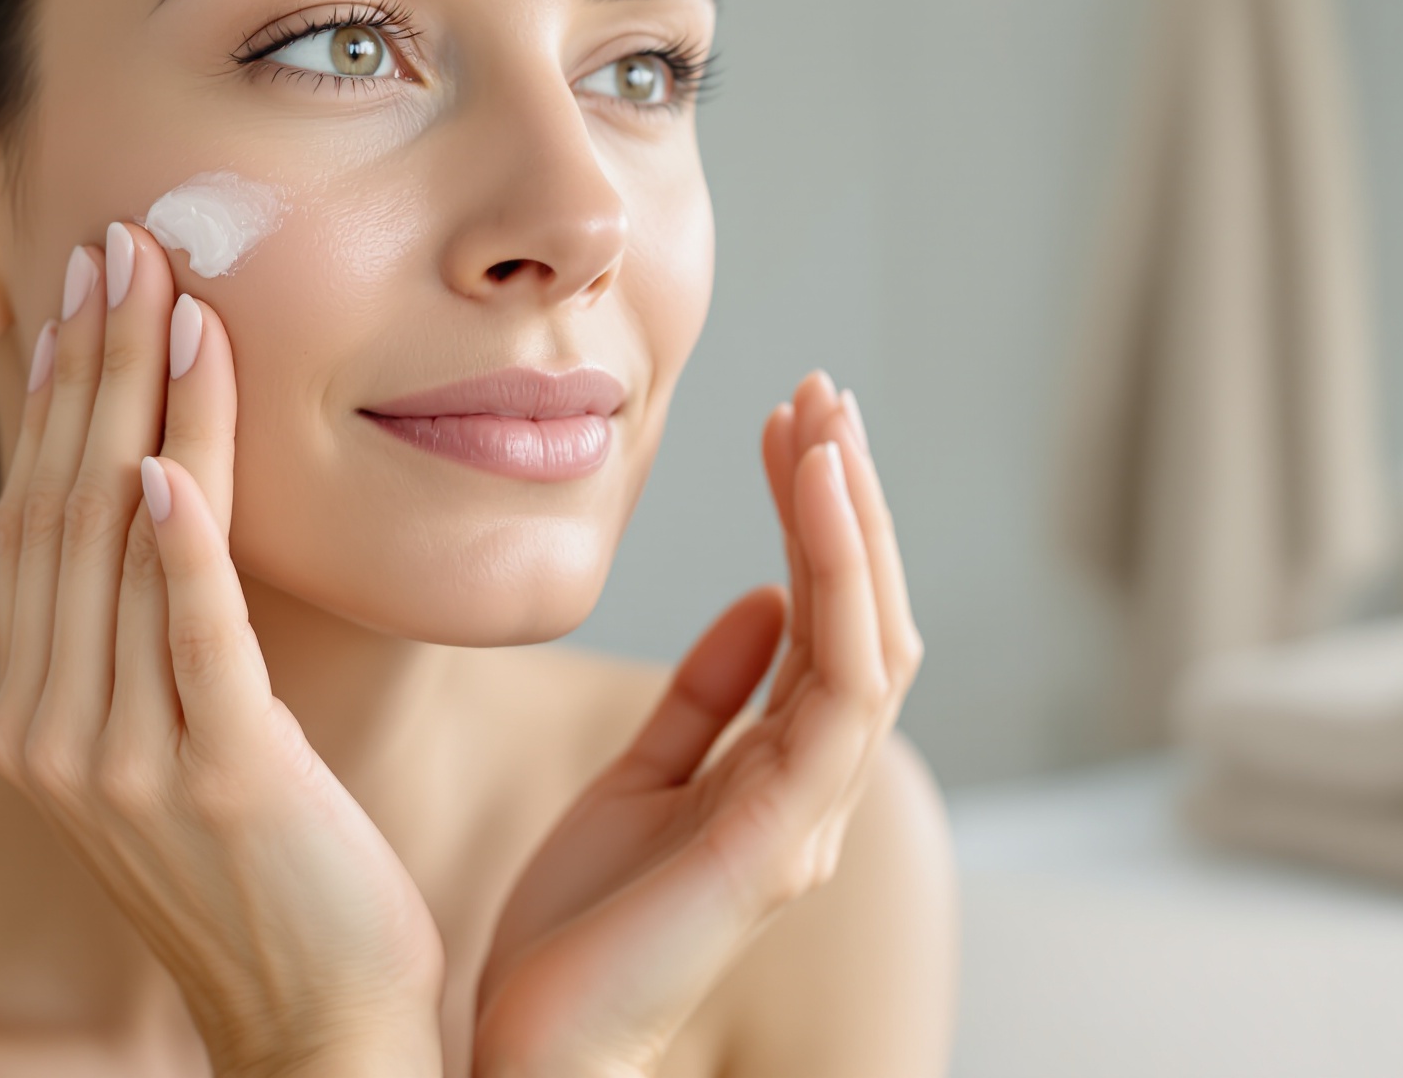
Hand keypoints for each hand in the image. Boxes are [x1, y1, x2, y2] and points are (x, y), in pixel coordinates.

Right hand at [0, 225, 443, 1077]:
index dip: (59, 395)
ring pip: (120, 549)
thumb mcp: (179, 745)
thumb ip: (148, 638)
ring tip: (171, 299)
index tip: (88, 286)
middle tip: (124, 246)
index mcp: (36, 720)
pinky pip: (189, 637)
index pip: (36, 520)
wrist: (316, 1028)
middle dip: (93, 367)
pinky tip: (169, 453)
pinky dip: (177, 540)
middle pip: (63, 510)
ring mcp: (123, 764)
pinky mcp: (216, 783)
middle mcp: (51, 736)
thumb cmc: (267, 876)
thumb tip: (155, 501)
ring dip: (144, 410)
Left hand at [472, 371, 920, 1076]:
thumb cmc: (578, 937)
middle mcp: (813, 792)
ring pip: (868, 640)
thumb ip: (706, 698)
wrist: (534, 1058)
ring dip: (852, 521)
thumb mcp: (637, 782)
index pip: (830, 620)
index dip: (823, 518)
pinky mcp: (781, 842)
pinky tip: (812, 500)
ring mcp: (808, 818)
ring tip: (826, 420)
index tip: (791, 422)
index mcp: (779, 772)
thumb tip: (758, 601)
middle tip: (825, 391)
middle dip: (850, 498)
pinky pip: (835, 693)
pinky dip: (833, 583)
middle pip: (866, 616)